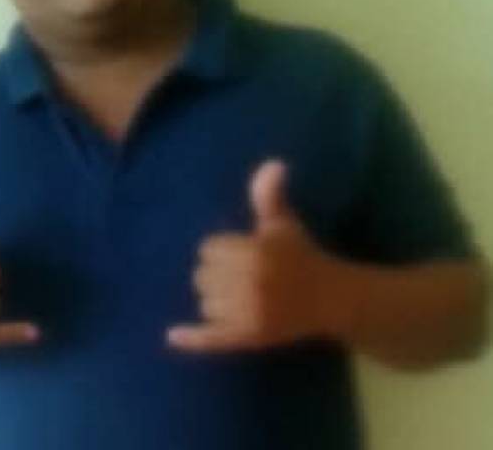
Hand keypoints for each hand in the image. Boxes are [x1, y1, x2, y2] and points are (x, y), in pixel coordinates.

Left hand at [167, 160, 342, 352]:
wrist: (330, 299)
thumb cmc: (301, 254)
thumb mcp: (283, 223)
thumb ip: (268, 195)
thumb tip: (273, 163)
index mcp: (254, 253)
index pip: (208, 249)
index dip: (221, 249)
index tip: (240, 252)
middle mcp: (250, 285)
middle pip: (202, 276)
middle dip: (216, 273)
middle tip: (241, 274)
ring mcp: (248, 315)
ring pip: (205, 303)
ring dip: (215, 298)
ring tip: (240, 294)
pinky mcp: (248, 338)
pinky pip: (212, 338)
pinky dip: (192, 338)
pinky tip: (171, 335)